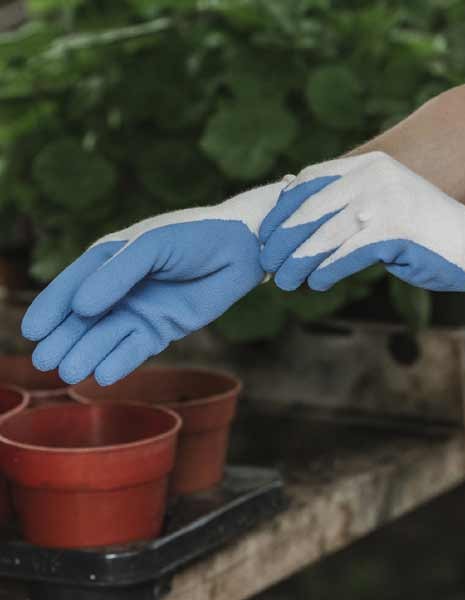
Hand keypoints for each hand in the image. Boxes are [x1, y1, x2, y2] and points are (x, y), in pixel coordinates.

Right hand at [22, 179, 290, 385]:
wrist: (241, 249)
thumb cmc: (194, 236)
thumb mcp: (152, 246)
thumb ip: (118, 274)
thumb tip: (82, 306)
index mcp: (111, 257)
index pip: (73, 284)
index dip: (52, 307)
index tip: (32, 331)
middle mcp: (121, 287)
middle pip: (85, 317)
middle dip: (65, 338)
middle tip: (45, 362)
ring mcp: (142, 308)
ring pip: (107, 335)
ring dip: (88, 353)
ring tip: (69, 372)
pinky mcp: (164, 327)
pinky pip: (137, 347)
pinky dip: (120, 359)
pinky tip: (103, 374)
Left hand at [259, 152, 464, 310]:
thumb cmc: (420, 231)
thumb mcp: (380, 203)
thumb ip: (343, 198)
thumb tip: (290, 191)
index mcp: (368, 164)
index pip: (310, 183)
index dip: (283, 211)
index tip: (266, 236)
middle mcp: (374, 176)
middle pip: (311, 210)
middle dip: (283, 241)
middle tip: (268, 264)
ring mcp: (385, 202)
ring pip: (324, 235)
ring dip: (298, 262)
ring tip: (285, 281)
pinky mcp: (394, 232)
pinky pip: (346, 255)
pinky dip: (326, 271)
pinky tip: (316, 283)